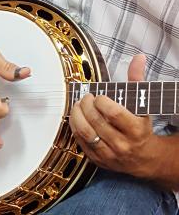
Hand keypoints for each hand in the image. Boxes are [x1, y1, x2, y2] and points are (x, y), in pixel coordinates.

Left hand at [69, 54, 158, 177]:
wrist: (143, 158)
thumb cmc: (141, 127)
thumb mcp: (142, 103)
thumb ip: (137, 79)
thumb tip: (138, 58)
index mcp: (135, 129)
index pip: (114, 113)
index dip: (102, 101)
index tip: (99, 96)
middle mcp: (122, 144)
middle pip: (97, 121)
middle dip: (86, 105)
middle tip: (85, 98)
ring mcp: (109, 154)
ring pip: (86, 133)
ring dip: (77, 116)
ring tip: (78, 106)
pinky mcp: (98, 160)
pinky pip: (80, 143)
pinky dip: (75, 128)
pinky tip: (76, 118)